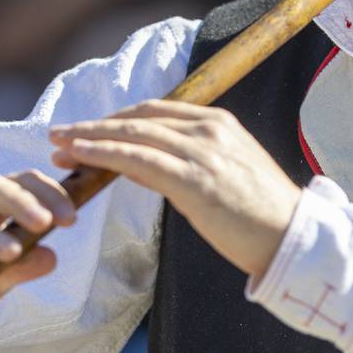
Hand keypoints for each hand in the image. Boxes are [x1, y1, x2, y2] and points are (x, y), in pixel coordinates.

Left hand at [51, 100, 302, 277]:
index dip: (117, 119)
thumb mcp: (225, 177)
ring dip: (90, 139)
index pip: (156, 112)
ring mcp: (203, 153)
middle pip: (139, 118)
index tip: (87, 130)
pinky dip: (105, 155)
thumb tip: (143, 167)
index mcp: (218, 123)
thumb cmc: (261, 217)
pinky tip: (81, 157)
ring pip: (133, 135)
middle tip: (60, 135)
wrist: (293, 240)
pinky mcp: (195, 180)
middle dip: (96, 125)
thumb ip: (186, 164)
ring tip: (59, 147)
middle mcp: (210, 129)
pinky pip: (139, 160)